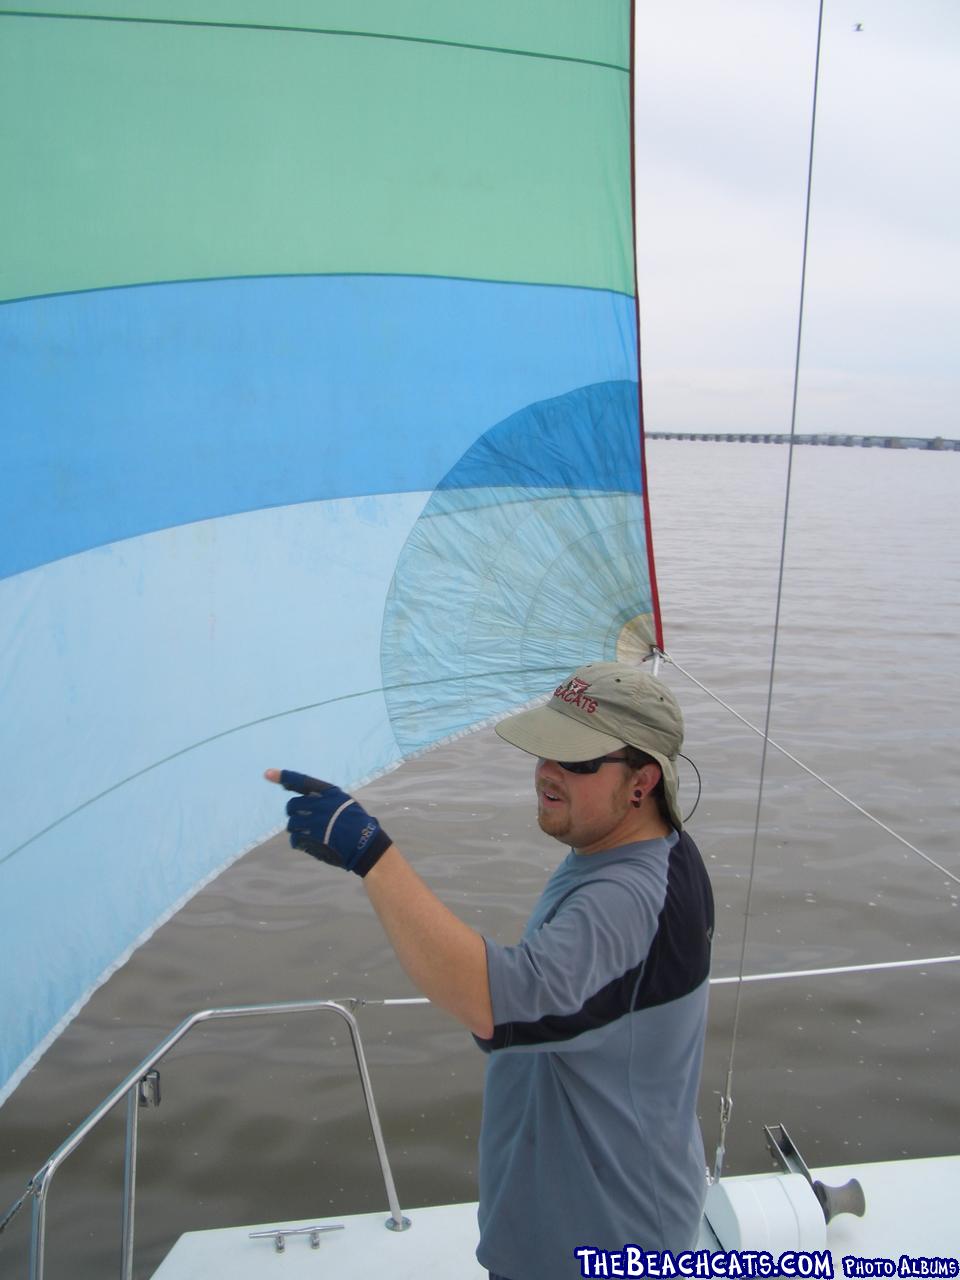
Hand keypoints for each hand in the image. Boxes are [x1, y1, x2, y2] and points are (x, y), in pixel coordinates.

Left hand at [264, 769, 391, 876]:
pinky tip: (312, 843)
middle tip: (303, 819)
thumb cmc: (356, 822)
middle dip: (295, 813)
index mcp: (329, 793)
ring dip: (298, 829)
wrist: (365, 844)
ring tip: (313, 833)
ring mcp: (314, 822)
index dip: (283, 777)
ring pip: (292, 824)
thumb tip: (302, 798)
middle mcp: (319, 805)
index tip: (267, 774)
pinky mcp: (311, 839)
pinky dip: (300, 842)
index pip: (301, 781)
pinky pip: (295, 839)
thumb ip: (324, 799)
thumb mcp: (343, 803)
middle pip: (292, 806)